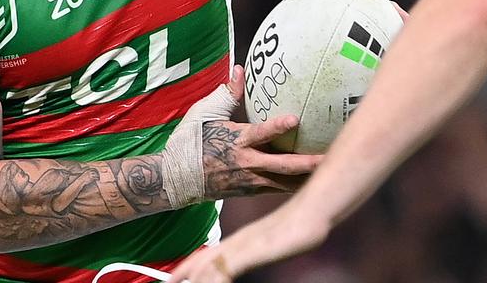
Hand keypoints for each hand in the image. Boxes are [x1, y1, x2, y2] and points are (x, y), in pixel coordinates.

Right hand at [159, 67, 321, 208]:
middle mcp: (246, 163)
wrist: (174, 180)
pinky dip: (297, 185)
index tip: (296, 119)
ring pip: (285, 183)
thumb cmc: (189, 142)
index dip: (277, 126)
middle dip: (307, 163)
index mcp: (236, 141)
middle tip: (330, 157)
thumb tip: (239, 68)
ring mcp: (250, 181)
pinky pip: (279, 189)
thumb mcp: (204, 113)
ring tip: (333, 171)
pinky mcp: (251, 191)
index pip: (260, 134)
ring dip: (308, 178)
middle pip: (282, 166)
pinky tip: (316, 181)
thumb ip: (227, 93)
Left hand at [165, 201, 330, 282]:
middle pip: (201, 261)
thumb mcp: (279, 238)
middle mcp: (238, 240)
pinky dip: (210, 281)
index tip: (173, 278)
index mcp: (242, 238)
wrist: (314, 210)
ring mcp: (243, 245)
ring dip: (194, 280)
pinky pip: (222, 270)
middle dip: (182, 275)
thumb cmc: (305, 222)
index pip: (207, 254)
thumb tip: (265, 249)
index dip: (188, 267)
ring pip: (207, 267)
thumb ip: (266, 244)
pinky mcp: (249, 251)